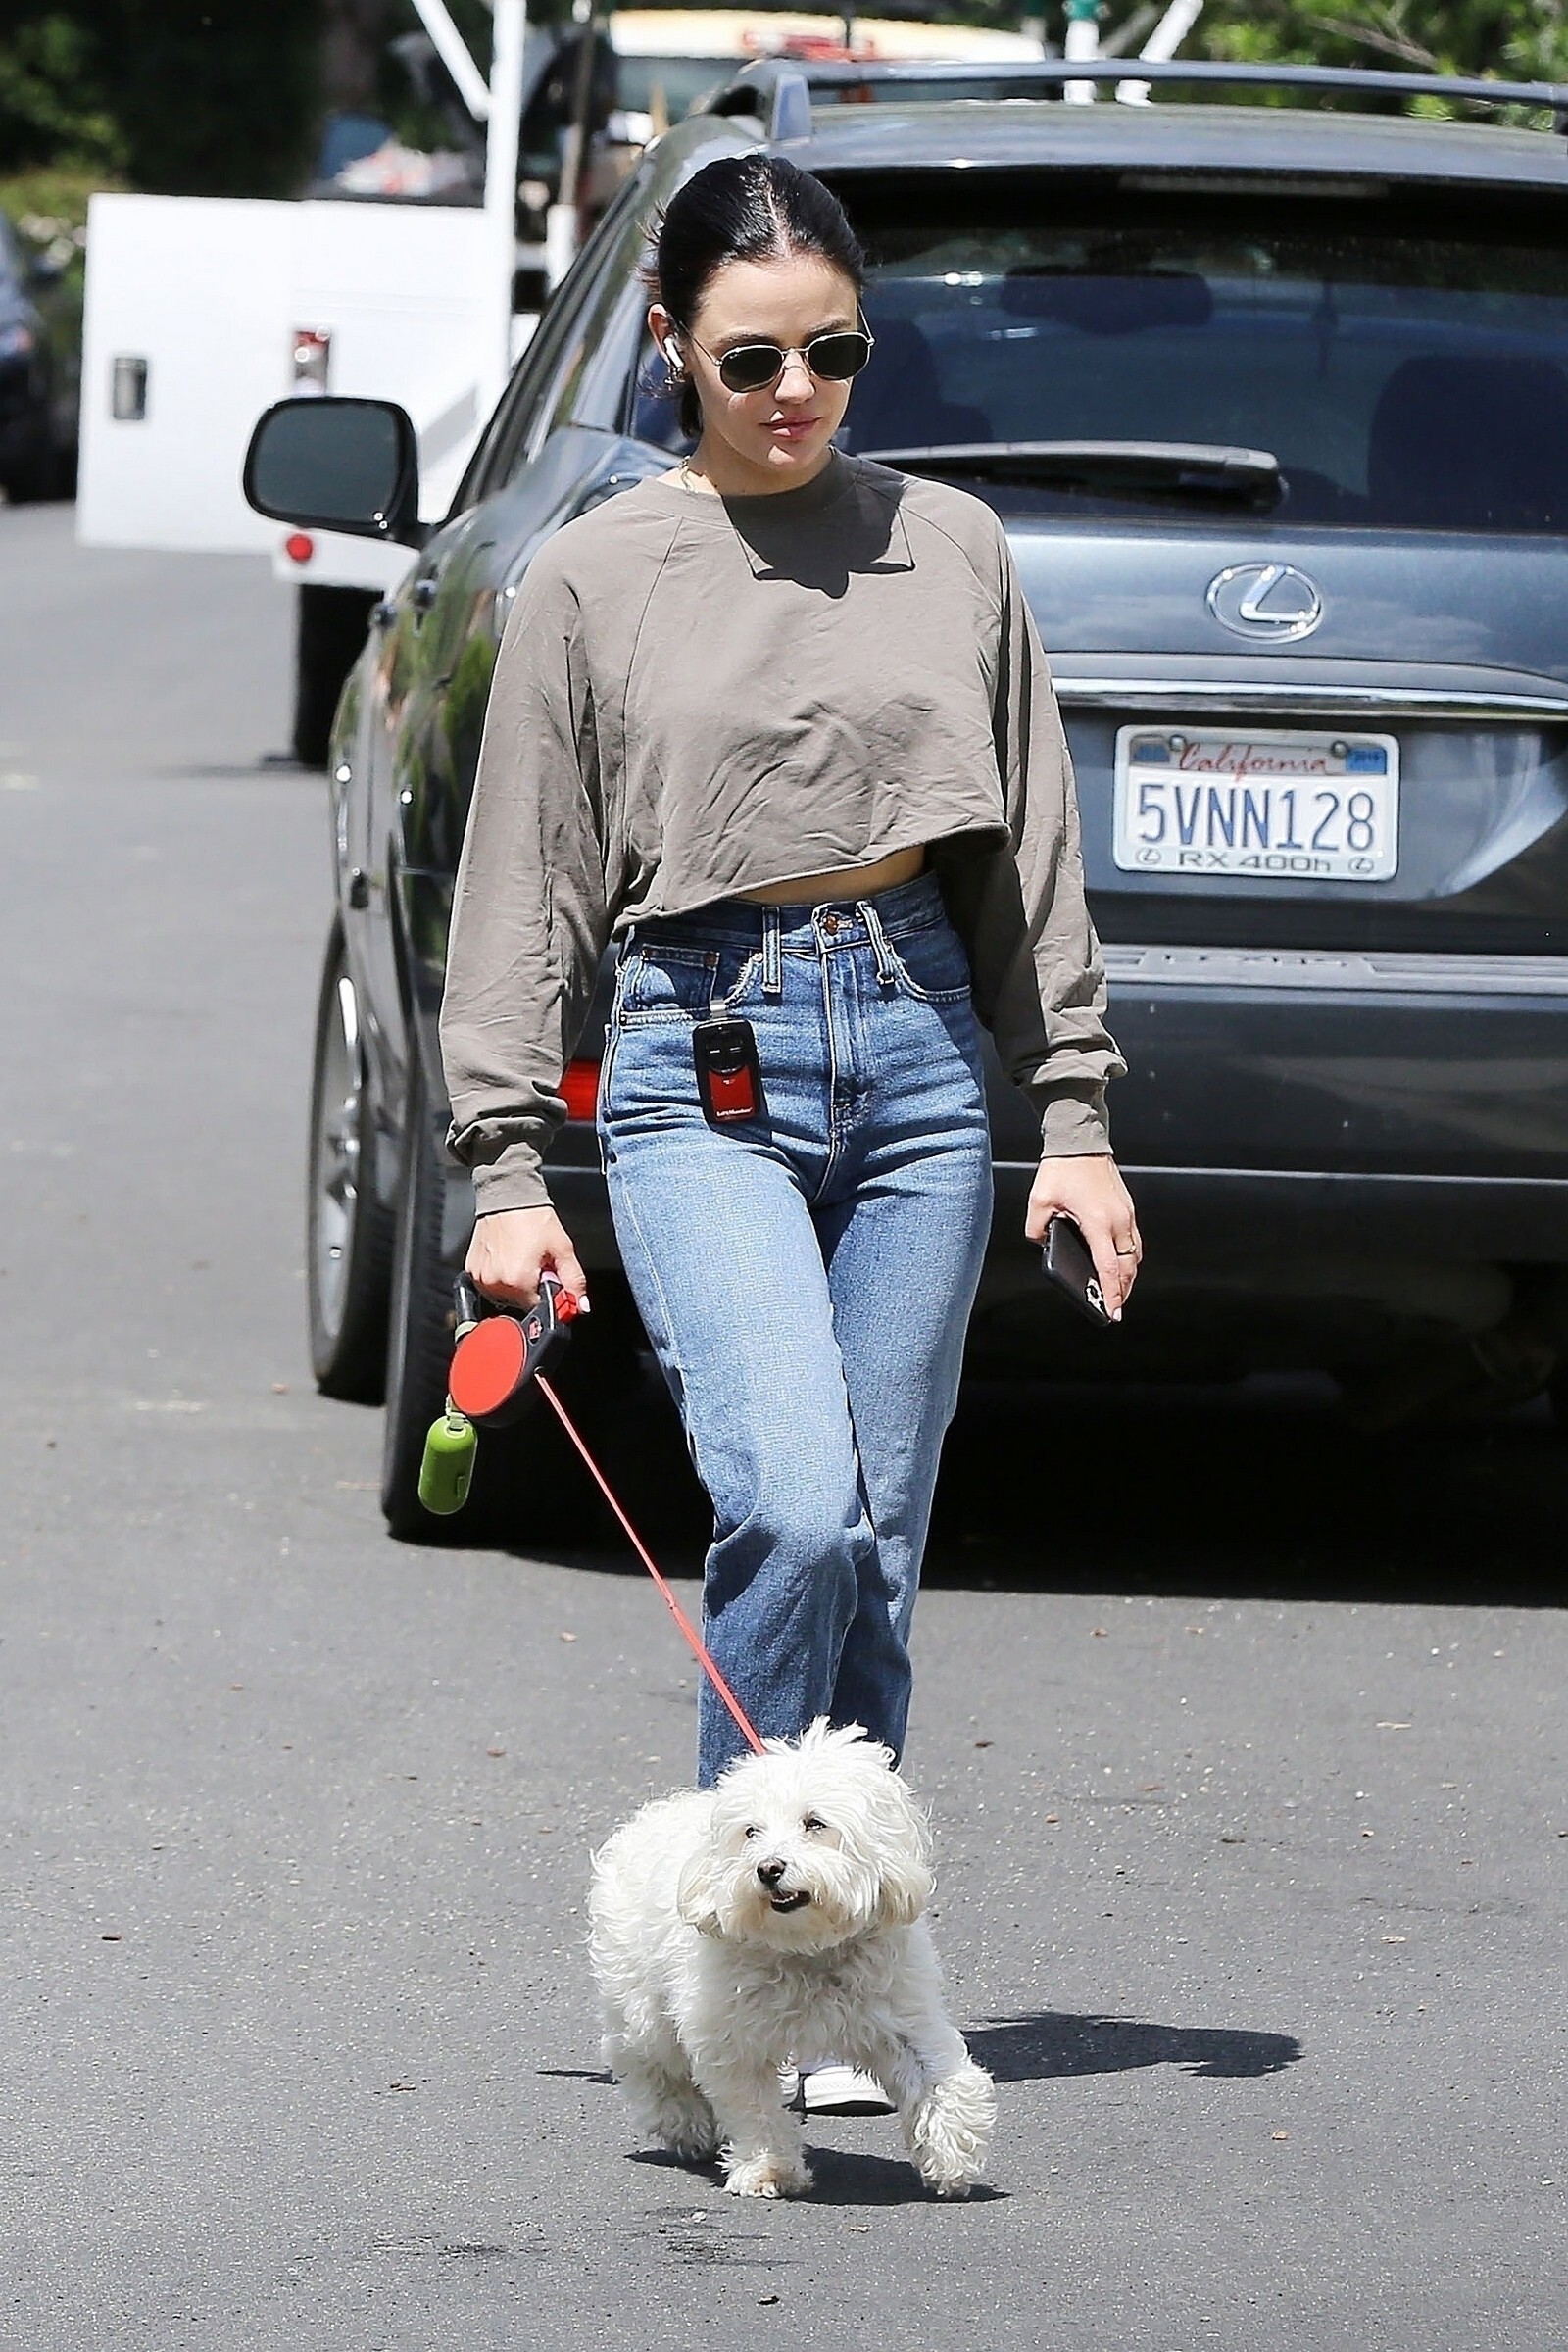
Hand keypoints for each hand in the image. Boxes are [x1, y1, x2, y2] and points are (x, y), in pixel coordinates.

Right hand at [466, 1206, 588, 1314]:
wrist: (508, 1195)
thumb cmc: (532, 1217)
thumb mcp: (562, 1248)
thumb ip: (573, 1280)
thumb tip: (580, 1303)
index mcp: (518, 1281)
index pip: (538, 1307)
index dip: (547, 1292)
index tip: (548, 1277)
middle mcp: (495, 1283)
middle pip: (520, 1302)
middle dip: (532, 1287)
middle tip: (535, 1262)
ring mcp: (481, 1277)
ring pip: (504, 1295)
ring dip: (515, 1283)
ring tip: (520, 1257)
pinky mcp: (472, 1269)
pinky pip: (489, 1284)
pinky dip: (500, 1276)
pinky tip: (507, 1256)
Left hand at [1025, 1154, 1140, 1321]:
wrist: (1080, 1140)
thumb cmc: (1062, 1168)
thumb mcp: (1038, 1201)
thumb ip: (1036, 1229)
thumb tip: (1042, 1243)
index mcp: (1098, 1222)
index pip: (1109, 1268)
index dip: (1111, 1294)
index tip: (1112, 1313)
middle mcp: (1118, 1221)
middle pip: (1128, 1267)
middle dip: (1122, 1291)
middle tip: (1114, 1308)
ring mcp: (1126, 1214)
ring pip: (1134, 1255)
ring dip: (1128, 1275)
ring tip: (1117, 1290)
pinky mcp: (1127, 1207)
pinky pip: (1132, 1241)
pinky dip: (1128, 1257)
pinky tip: (1117, 1262)